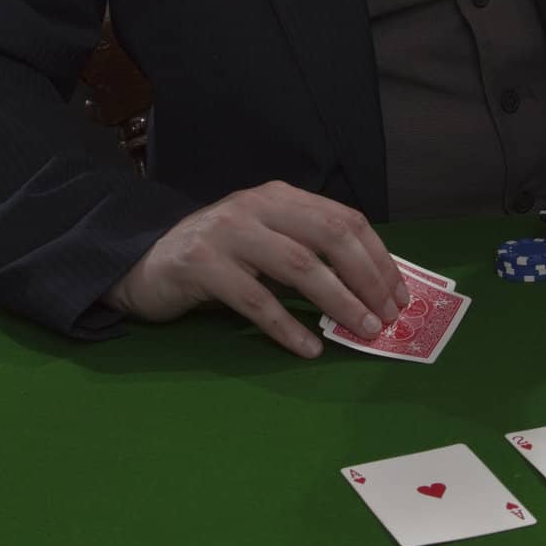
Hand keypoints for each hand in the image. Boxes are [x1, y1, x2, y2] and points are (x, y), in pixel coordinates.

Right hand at [101, 179, 408, 358]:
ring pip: (298, 265)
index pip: (343, 219)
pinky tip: (308, 348)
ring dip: (338, 301)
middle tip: (387, 318)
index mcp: (280, 197)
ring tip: (362, 331)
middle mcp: (257, 206)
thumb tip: (369, 291)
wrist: (146, 261)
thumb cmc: (219, 256)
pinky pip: (254, 300)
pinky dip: (287, 327)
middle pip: (328, 236)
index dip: (378, 256)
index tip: (399, 294)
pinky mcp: (203, 265)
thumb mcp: (266, 241)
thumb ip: (307, 253)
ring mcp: (229, 232)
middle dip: (366, 278)